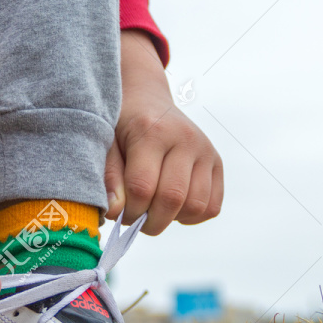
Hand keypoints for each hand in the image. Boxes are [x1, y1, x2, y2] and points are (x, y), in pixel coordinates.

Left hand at [106, 30, 223, 235]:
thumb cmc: (121, 126)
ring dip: (171, 219)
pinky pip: (212, 207)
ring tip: (154, 209)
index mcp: (153, 131)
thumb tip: (116, 212)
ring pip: (196, 206)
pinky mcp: (217, 163)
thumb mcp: (105, 145)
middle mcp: (186, 139)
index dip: (129, 211)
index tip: (119, 214)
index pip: (142, 187)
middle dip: (150, 221)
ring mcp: (206, 151)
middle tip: (136, 219)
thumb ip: (109, 178)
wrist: (147, 100)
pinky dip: (191, 216)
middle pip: (172, 199)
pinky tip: (173, 206)